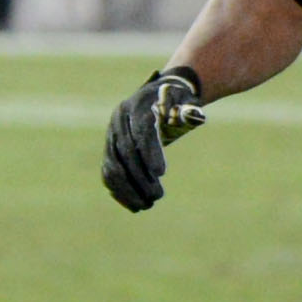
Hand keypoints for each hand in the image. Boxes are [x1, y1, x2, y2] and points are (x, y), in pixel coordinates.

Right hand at [101, 66, 204, 211]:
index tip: (161, 173)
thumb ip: (190, 109)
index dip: (149, 151)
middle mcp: (120, 120)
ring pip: (113, 165)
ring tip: (146, 206)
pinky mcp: (110, 149)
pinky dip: (119, 190)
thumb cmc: (176, 100)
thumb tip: (193, 116)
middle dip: (140, 176)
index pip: (141, 130)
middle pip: (125, 151)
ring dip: (127, 188)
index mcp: (138, 105)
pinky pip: (109, 172)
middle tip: (158, 195)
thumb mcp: (186, 100)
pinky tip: (134, 205)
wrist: (155, 96)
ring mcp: (111, 135)